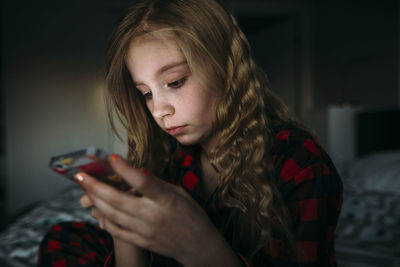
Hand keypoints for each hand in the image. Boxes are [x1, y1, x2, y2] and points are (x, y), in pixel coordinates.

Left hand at [75, 154, 238, 265]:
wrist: (199, 246)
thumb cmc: (192, 215)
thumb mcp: (180, 193)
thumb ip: (157, 184)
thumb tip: (136, 172)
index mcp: (166, 199)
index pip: (142, 181)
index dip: (124, 169)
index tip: (110, 157)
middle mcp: (153, 215)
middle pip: (118, 199)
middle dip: (95, 186)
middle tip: (80, 175)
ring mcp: (145, 230)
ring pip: (112, 214)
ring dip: (95, 200)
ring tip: (84, 189)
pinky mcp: (141, 241)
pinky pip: (116, 230)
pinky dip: (104, 219)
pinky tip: (97, 209)